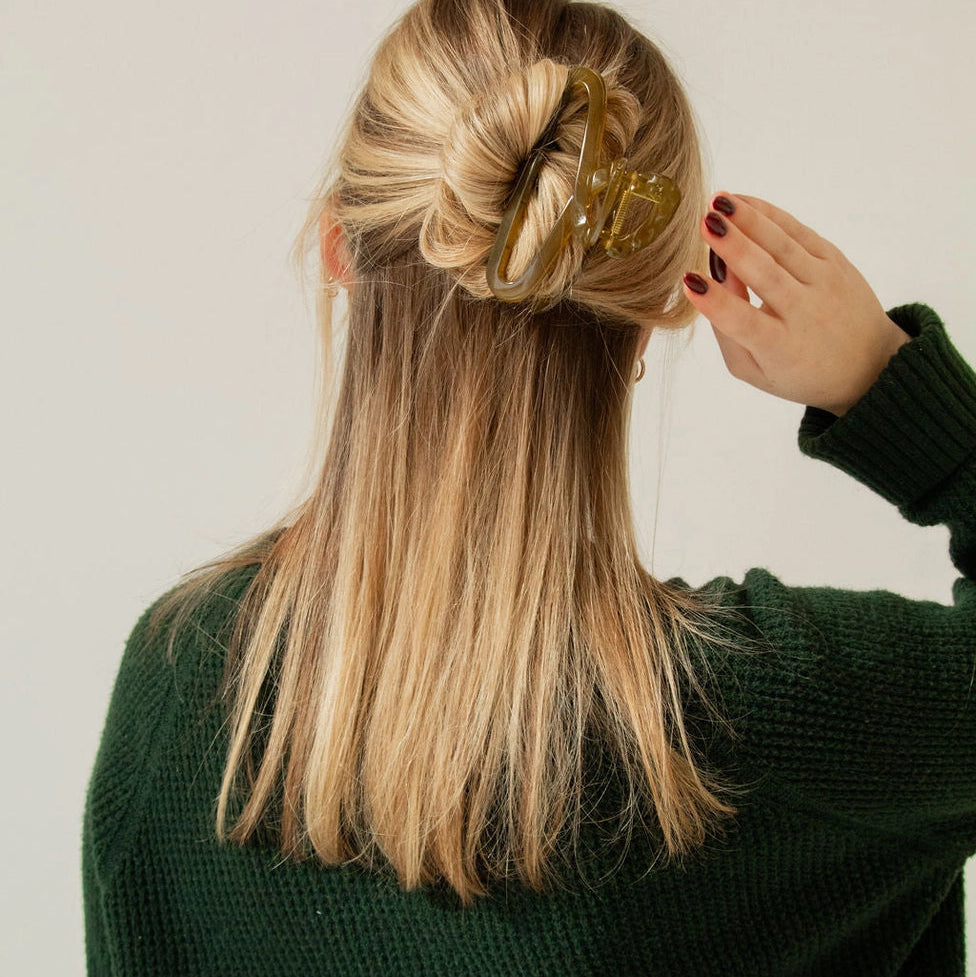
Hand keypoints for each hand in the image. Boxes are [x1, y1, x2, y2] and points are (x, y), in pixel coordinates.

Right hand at [682, 193, 909, 415]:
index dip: (716, 301)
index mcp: (781, 348)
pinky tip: (742, 202)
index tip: (690, 281)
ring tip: (719, 201)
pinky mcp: (836, 261)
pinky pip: (799, 231)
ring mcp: (824, 283)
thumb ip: (728, 332)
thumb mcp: (753, 370)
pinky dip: (770, 214)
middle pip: (766, 274)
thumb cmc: (796, 370)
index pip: (744, 321)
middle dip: (734, 246)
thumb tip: (713, 279)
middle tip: (704, 223)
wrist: (867, 364)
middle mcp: (805, 313)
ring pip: (782, 245)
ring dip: (749, 220)